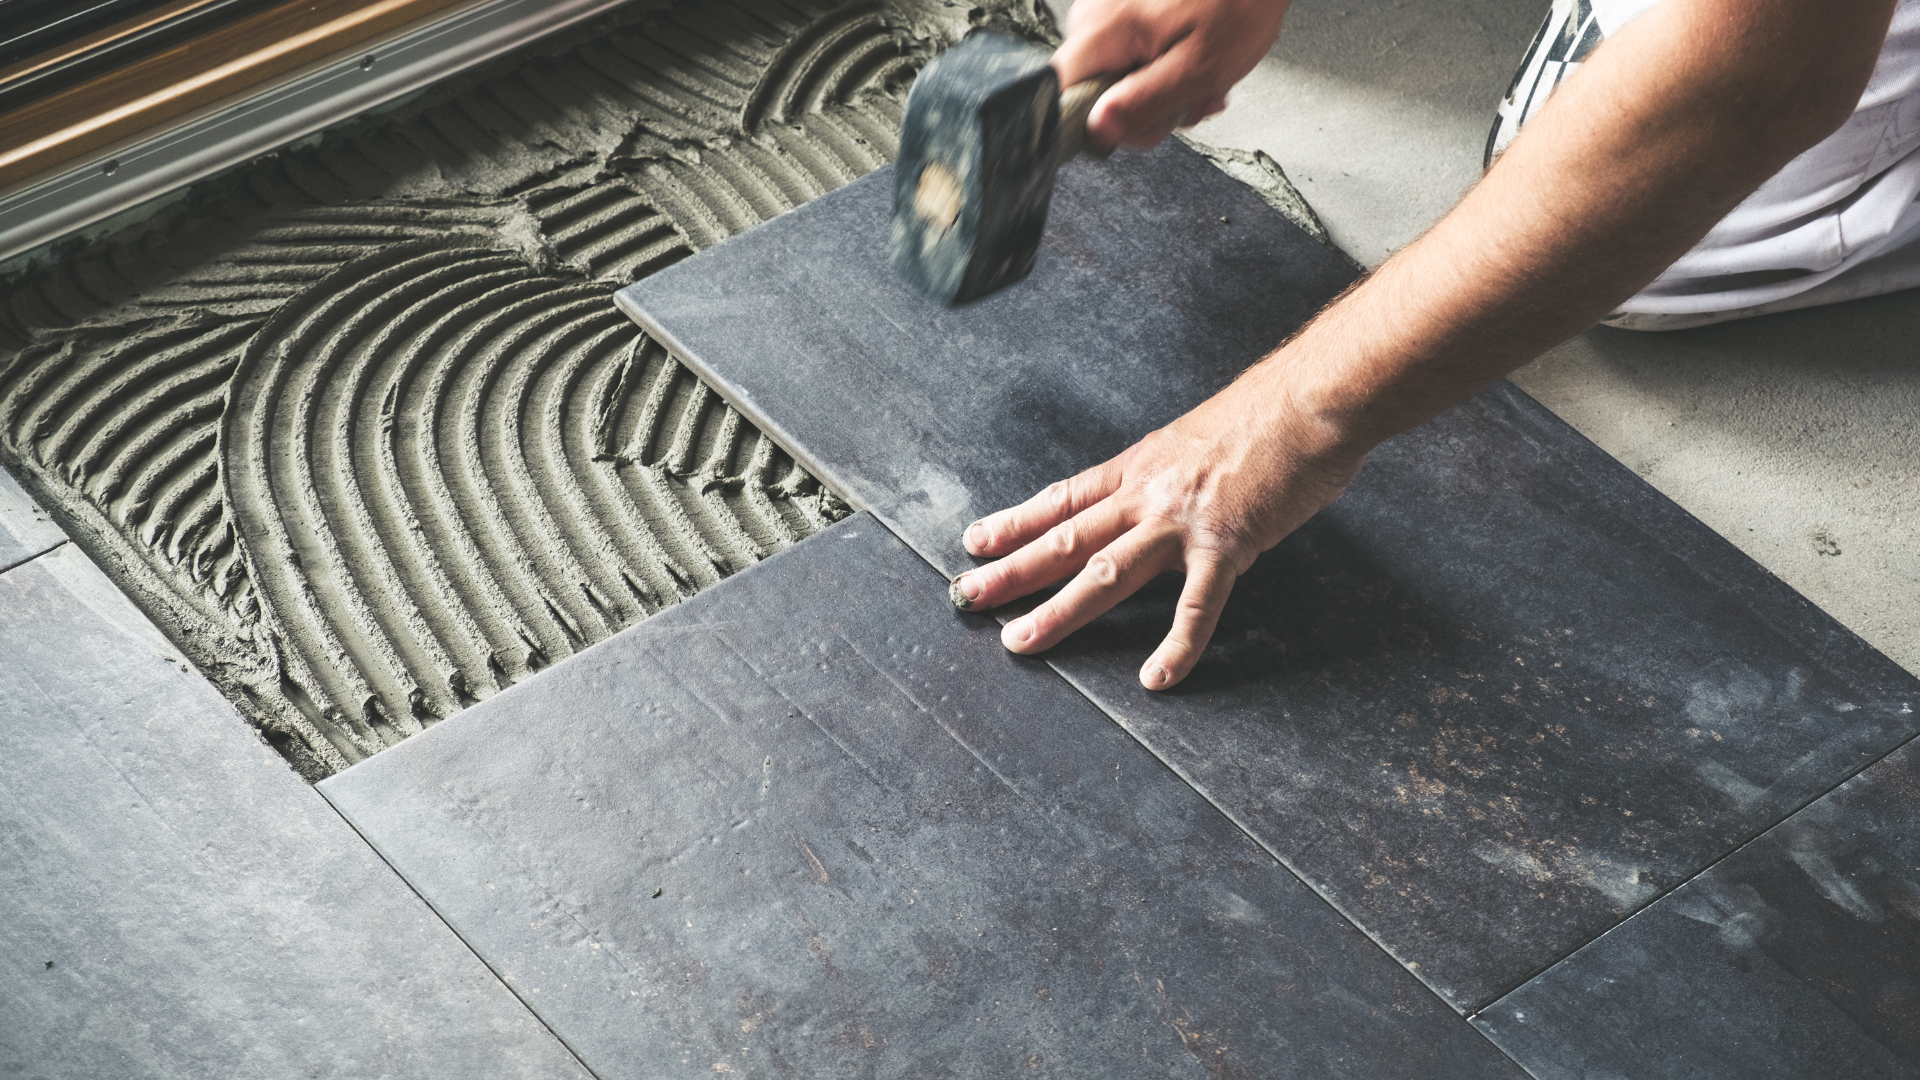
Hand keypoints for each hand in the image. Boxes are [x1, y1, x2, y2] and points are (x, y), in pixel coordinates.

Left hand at [949, 370, 1364, 689]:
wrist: (1314, 398)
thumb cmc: (1268, 415)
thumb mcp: (1197, 439)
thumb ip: (1171, 476)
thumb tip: (1160, 499)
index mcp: (1141, 466)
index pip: (1063, 499)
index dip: (1016, 522)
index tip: (976, 542)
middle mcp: (1148, 493)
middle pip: (1065, 537)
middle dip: (1011, 570)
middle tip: (966, 595)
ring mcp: (1183, 520)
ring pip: (1103, 573)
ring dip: (1057, 611)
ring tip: (1019, 641)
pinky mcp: (1227, 543)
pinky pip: (1196, 606)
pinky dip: (1176, 646)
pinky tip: (1157, 678)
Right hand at [1052, 0, 1290, 148]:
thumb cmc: (1238, 3)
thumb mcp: (1199, 68)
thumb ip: (1145, 103)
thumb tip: (1099, 131)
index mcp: (1104, 29)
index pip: (1062, 96)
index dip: (1096, 124)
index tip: (1137, 123)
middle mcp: (1093, 16)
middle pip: (1092, 92)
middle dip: (1142, 109)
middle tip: (1188, 102)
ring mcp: (1107, 10)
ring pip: (1113, 77)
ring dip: (1158, 90)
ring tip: (1200, 79)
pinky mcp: (1122, 10)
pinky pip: (1127, 56)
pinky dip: (1160, 67)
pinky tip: (1190, 61)